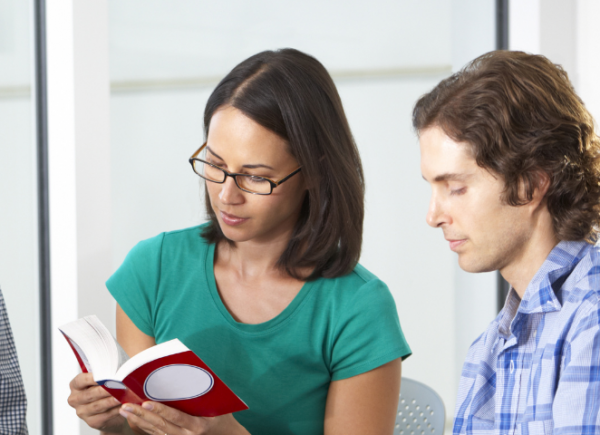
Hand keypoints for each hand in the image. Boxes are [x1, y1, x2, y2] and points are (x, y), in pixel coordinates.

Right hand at [68, 372, 124, 432]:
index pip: (81, 380)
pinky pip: (105, 415)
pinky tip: (122, 405)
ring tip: (121, 396)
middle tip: (118, 385)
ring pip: (98, 405)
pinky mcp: (92, 421)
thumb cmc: (103, 391)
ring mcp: (82, 412)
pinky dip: (115, 410)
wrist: (107, 410)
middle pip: (91, 394)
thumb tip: (116, 369)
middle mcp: (75, 399)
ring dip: (111, 400)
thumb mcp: (100, 381)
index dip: (92, 378)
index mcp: (75, 386)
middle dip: (105, 389)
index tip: (105, 376)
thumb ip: (104, 375)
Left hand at [119, 401, 249, 434]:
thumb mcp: (218, 405)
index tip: (146, 402)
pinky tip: (133, 418)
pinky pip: (155, 434)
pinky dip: (143, 426)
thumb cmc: (222, 416)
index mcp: (198, 426)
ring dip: (138, 420)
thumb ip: (204, 393)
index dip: (160, 411)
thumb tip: (190, 373)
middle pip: (160, 425)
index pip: (176, 418)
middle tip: (127, 406)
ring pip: (155, 431)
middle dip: (142, 415)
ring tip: (125, 409)